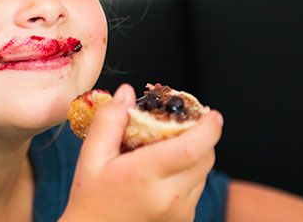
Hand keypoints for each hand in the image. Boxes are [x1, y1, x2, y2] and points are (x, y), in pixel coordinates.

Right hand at [61, 84, 223, 221]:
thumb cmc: (90, 197)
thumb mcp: (90, 157)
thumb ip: (108, 122)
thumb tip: (126, 93)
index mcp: (144, 176)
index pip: (191, 149)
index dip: (208, 129)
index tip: (211, 114)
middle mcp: (168, 197)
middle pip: (205, 157)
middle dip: (200, 136)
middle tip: (179, 125)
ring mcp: (179, 212)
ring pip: (203, 172)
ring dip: (194, 154)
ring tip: (166, 149)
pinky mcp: (184, 220)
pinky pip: (196, 187)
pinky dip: (188, 173)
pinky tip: (164, 172)